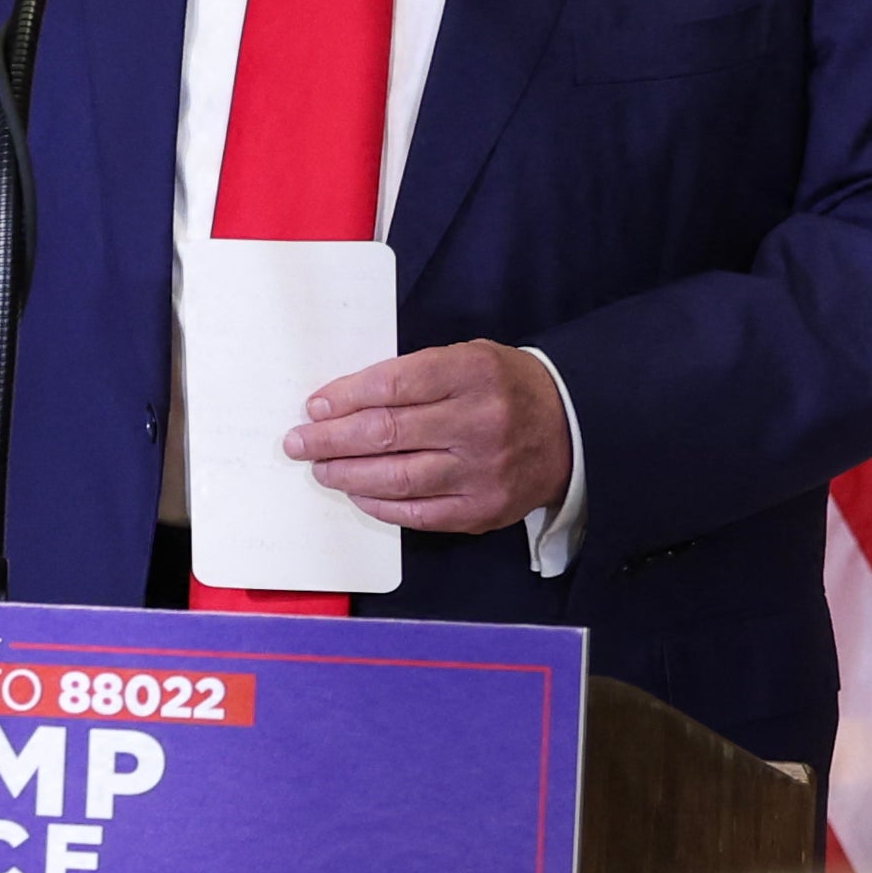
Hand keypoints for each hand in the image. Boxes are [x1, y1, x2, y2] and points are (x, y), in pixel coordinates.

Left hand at [286, 342, 570, 532]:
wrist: (571, 430)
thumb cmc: (507, 389)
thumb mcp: (470, 359)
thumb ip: (416, 375)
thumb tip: (345, 400)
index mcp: (473, 373)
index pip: (392, 385)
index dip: (345, 397)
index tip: (316, 405)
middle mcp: (479, 422)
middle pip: (386, 433)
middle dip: (331, 439)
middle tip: (300, 442)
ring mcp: (481, 472)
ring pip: (395, 477)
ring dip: (347, 474)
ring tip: (321, 468)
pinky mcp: (482, 509)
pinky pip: (417, 513)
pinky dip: (379, 504)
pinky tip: (358, 492)